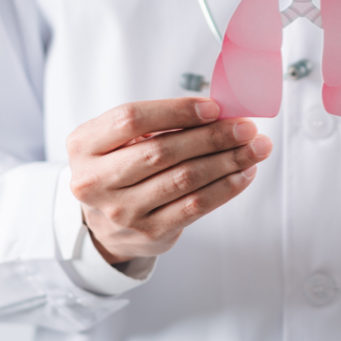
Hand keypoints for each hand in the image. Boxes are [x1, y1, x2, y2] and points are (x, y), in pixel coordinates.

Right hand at [66, 98, 272, 263]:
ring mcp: (121, 211)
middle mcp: (95, 180)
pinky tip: (245, 173)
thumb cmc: (121, 167)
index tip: (213, 107)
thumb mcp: (121, 140)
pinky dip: (226, 187)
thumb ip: (160, 123)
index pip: (130, 119)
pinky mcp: (149, 232)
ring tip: (256, 148)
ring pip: (184, 178)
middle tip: (247, 127)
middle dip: (212, 136)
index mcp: (84, 145)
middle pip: (162, 151)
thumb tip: (220, 111)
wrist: (106, 224)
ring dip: (227, 160)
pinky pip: (195, 206)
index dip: (175, 110)